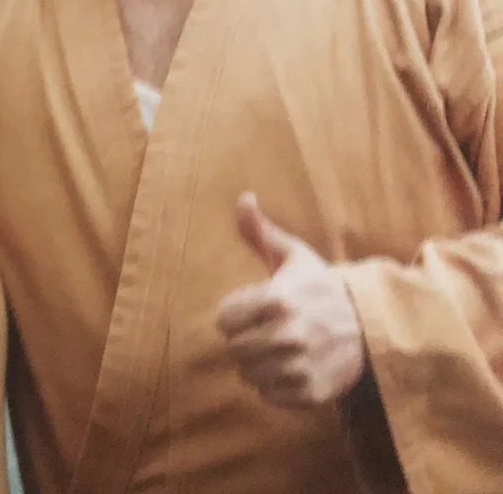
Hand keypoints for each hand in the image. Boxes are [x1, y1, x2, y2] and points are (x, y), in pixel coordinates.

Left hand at [216, 192, 366, 408]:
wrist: (371, 325)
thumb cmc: (320, 286)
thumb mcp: (292, 255)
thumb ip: (260, 230)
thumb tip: (243, 198)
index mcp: (277, 299)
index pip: (224, 320)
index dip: (233, 315)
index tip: (250, 309)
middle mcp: (288, 335)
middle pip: (234, 350)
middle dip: (244, 340)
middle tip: (264, 330)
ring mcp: (301, 366)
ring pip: (249, 375)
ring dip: (258, 364)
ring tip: (277, 349)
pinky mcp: (312, 393)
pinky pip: (270, 396)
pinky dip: (275, 386)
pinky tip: (291, 367)